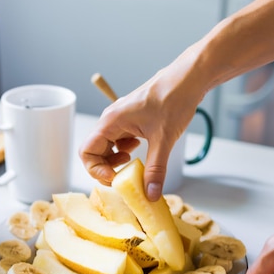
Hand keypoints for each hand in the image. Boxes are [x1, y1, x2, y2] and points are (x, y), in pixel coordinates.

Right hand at [79, 51, 205, 200]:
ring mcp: (120, 120)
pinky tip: (140, 150)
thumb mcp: (164, 140)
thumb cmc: (173, 99)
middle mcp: (111, 120)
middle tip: (123, 177)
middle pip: (94, 151)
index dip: (96, 169)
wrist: (187, 80)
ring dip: (115, 160)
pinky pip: (118, 141)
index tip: (115, 177)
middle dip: (106, 168)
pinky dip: (125, 151)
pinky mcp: (130, 120)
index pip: (86, 151)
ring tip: (132, 163)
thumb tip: (150, 194)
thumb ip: (156, 169)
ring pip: (107, 147)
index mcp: (111, 121)